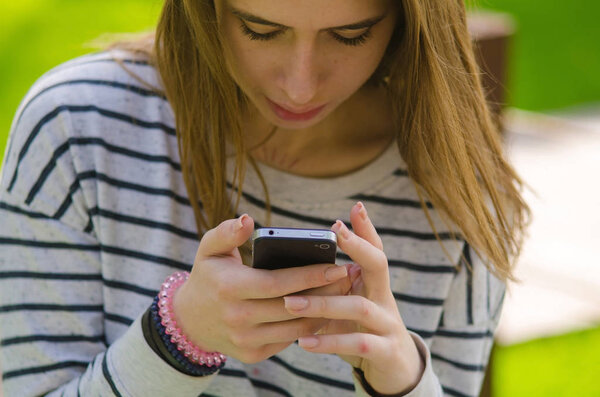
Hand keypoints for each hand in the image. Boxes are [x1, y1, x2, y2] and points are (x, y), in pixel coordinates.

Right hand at [172, 214, 354, 363]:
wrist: (190, 320)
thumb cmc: (208, 277)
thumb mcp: (209, 249)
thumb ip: (227, 232)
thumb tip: (247, 219)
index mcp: (229, 288)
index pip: (277, 283)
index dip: (308, 275)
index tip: (335, 265)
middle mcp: (237, 318)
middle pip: (291, 307)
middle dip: (324, 292)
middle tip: (348, 275)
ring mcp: (245, 339)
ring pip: (295, 328)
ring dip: (323, 311)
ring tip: (343, 291)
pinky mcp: (253, 354)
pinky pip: (289, 341)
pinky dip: (308, 327)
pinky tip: (324, 310)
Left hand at [283, 203, 424, 394]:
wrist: (394, 369)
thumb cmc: (361, 329)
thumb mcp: (347, 305)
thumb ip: (328, 289)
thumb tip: (289, 268)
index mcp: (373, 284)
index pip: (374, 250)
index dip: (366, 229)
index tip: (355, 207)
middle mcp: (384, 298)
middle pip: (379, 265)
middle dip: (359, 246)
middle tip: (336, 232)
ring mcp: (388, 324)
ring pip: (360, 306)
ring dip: (323, 303)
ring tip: (290, 302)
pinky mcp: (385, 351)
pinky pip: (358, 342)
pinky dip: (330, 341)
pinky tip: (303, 341)